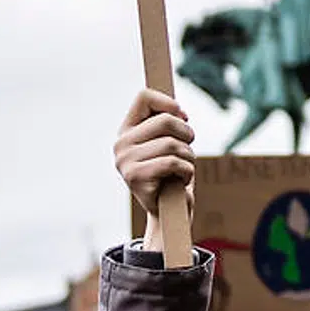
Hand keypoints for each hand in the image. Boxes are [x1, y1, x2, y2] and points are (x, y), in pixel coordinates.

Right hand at [116, 88, 194, 245]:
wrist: (169, 213)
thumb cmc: (172, 174)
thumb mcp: (167, 144)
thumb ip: (168, 123)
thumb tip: (179, 111)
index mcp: (126, 130)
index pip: (144, 97)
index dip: (169, 103)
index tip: (183, 118)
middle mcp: (120, 144)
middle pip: (166, 120)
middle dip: (187, 135)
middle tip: (187, 150)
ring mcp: (125, 161)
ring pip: (173, 144)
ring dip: (189, 157)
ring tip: (182, 169)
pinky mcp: (136, 178)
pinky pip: (173, 163)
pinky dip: (187, 171)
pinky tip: (180, 180)